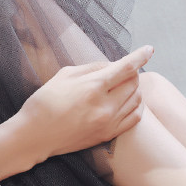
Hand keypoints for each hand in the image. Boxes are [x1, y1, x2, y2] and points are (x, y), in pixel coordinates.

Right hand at [0, 45, 153, 179]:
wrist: (35, 135)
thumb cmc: (45, 102)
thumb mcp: (65, 75)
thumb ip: (92, 67)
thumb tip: (112, 65)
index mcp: (92, 87)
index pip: (126, 68)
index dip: (140, 56)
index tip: (149, 49)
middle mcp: (105, 106)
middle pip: (134, 83)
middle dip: (133, 73)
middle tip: (124, 70)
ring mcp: (109, 122)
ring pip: (137, 100)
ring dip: (135, 88)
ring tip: (125, 84)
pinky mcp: (109, 134)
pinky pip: (135, 117)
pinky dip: (137, 105)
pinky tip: (131, 100)